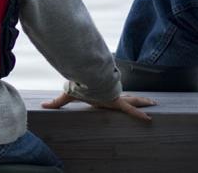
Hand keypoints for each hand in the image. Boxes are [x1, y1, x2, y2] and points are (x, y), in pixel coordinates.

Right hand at [41, 93, 158, 121]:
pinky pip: (130, 110)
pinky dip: (139, 114)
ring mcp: (116, 98)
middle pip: (126, 97)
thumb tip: (42, 105)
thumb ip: (56, 102)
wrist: (85, 79)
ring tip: (155, 103)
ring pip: (133, 101)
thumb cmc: (78, 86)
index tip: (123, 97)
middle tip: (148, 100)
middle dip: (136, 99)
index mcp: (102, 95)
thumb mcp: (67, 96)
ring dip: (143, 102)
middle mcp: (111, 95)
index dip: (119, 97)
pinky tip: (149, 118)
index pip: (112, 96)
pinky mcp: (118, 102)